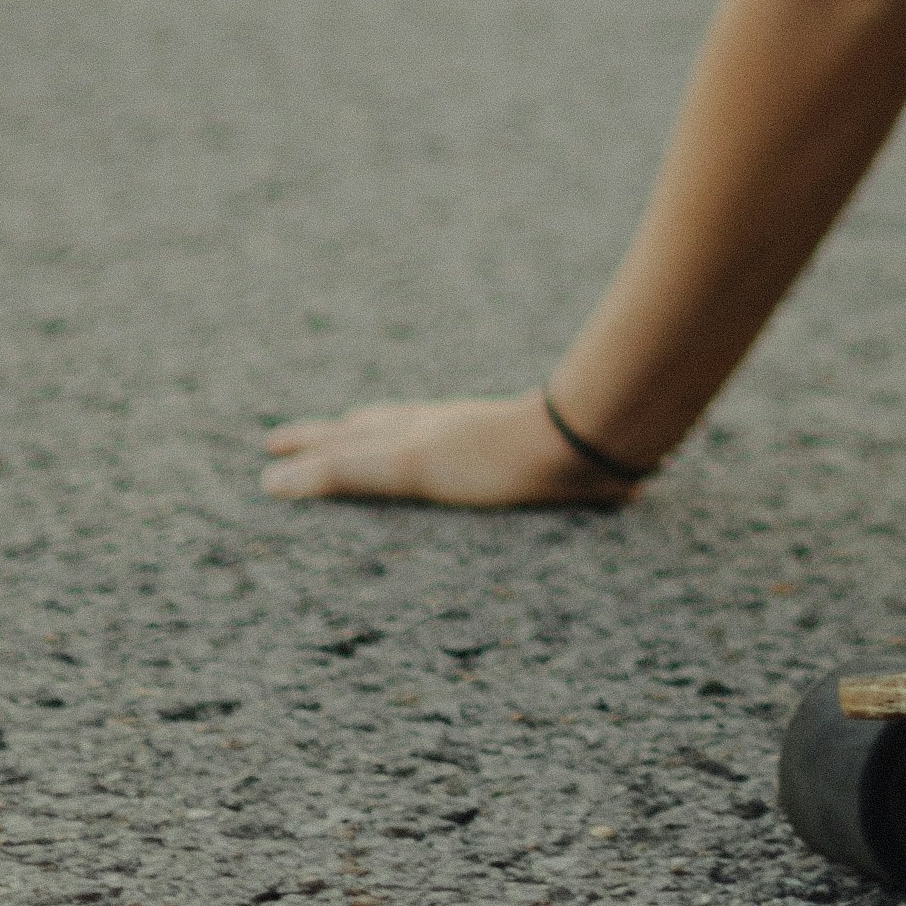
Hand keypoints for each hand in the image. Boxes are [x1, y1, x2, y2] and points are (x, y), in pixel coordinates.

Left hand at [260, 389, 611, 512]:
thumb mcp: (594, 463)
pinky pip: (342, 472)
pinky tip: (272, 482)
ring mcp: (422, 441)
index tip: (355, 423)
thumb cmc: (598, 445)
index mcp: (477, 427)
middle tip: (287, 434)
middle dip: (329, 431)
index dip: (381, 424)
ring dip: (304, 449)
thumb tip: (637, 483)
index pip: (417, 422)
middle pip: (370, 424)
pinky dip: (304, 476)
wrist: (581, 437)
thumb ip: (603, 474)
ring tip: (267, 454)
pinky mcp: (408, 464)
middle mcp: (443, 424)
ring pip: (346, 445)